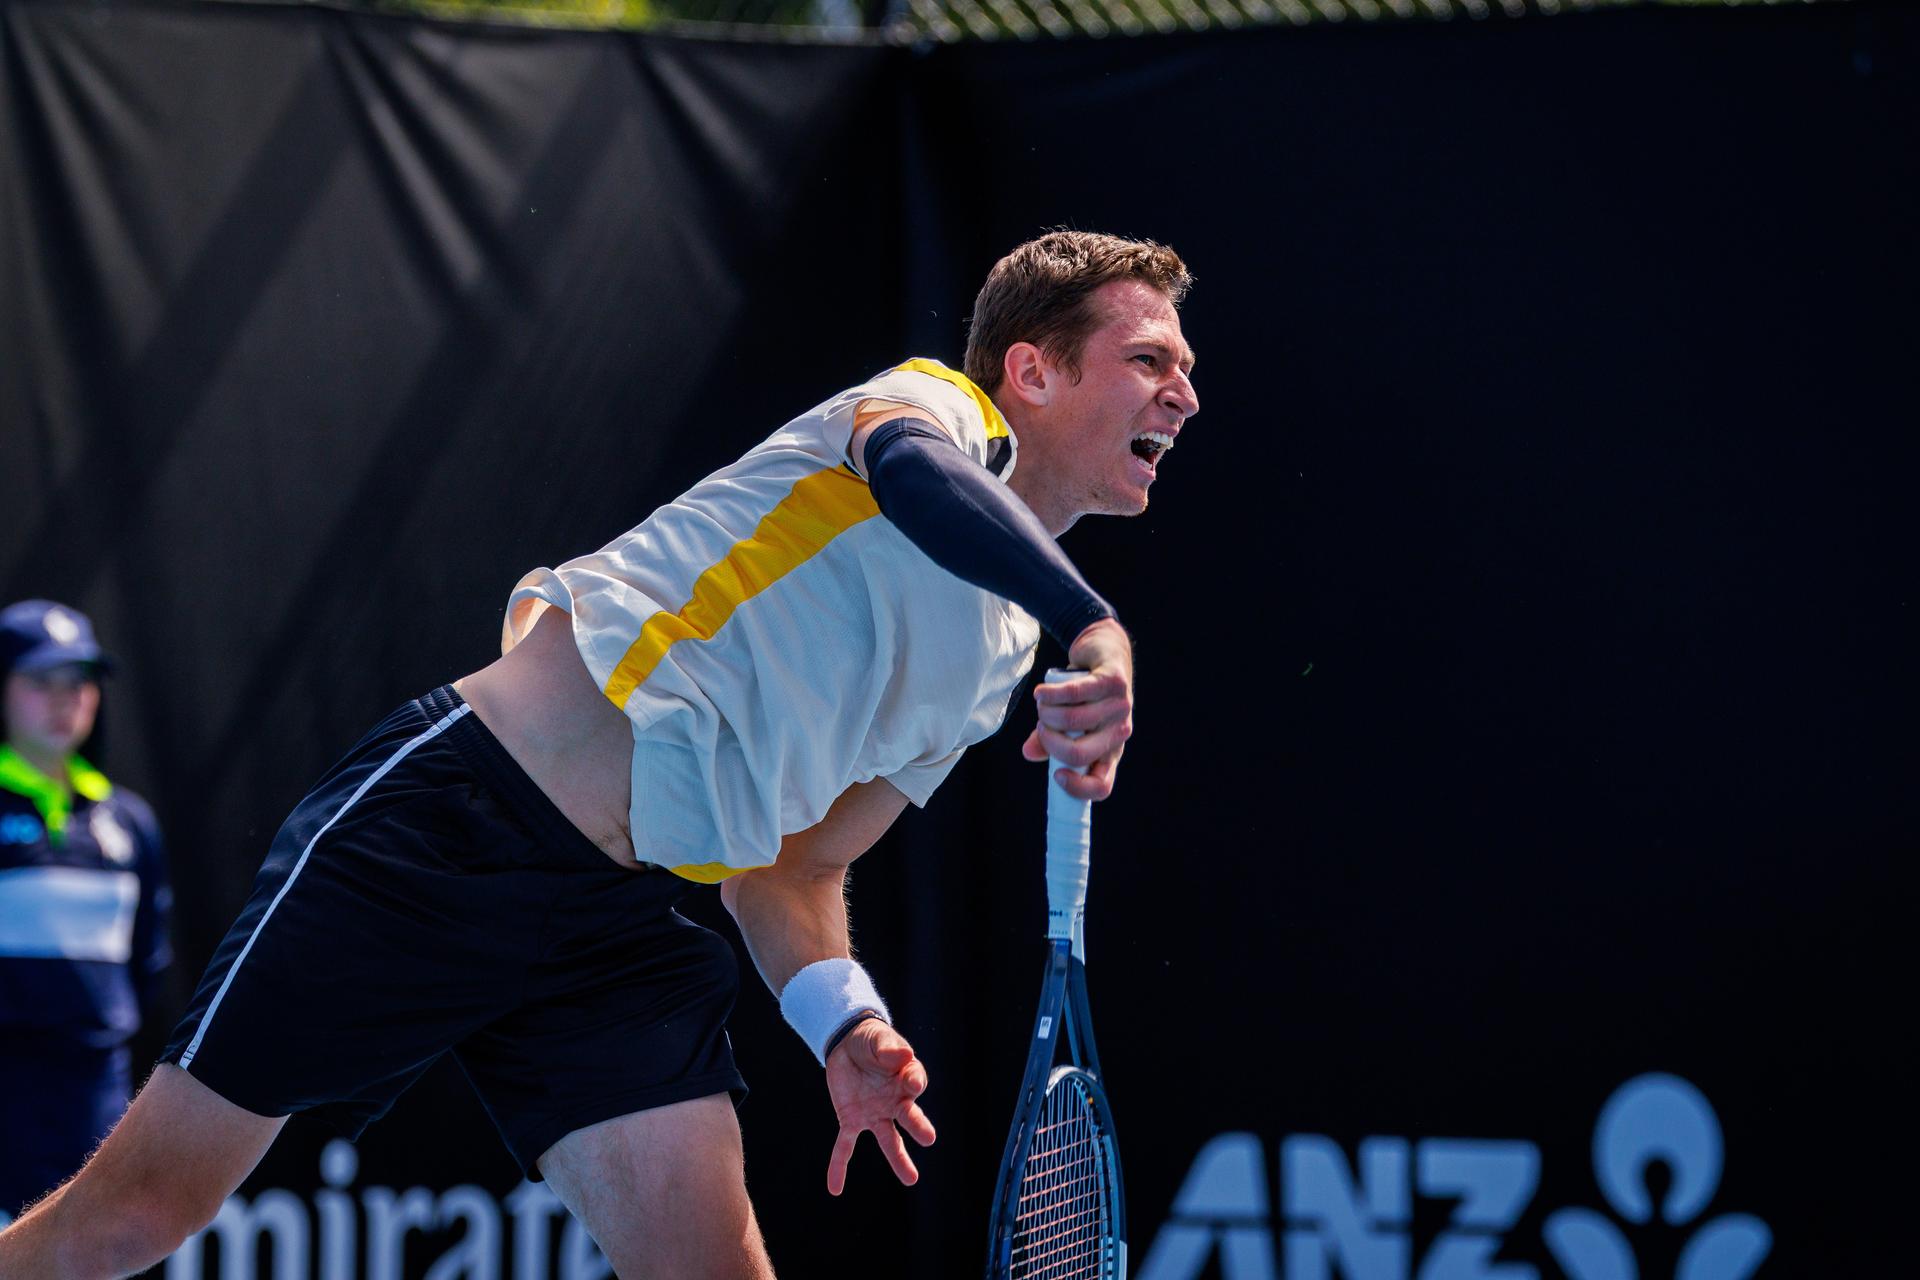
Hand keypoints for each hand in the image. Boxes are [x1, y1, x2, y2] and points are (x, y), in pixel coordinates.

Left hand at [824, 1019, 936, 1195]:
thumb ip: (889, 1048)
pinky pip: (845, 1145)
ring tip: (912, 1179)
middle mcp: (895, 1101)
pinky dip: (838, 1165)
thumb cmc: (872, 1041)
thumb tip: (904, 1055)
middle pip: (909, 1116)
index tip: (912, 1082)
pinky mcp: (851, 1119)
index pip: (915, 1081)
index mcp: (905, 1077)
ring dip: (898, 1159)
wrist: (848, 1045)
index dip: (913, 1081)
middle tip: (929, 1137)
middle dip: (918, 1126)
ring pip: (889, 1140)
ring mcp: (874, 1113)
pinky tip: (835, 1188)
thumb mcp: (878, 1039)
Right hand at [1021, 617, 1132, 799]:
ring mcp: (1120, 707)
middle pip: (1080, 754)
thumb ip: (1047, 741)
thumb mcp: (1066, 723)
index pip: (1102, 786)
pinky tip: (1041, 693)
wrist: (1104, 653)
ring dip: (1046, 712)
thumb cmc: (1083, 697)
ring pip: (1073, 721)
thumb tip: (1028, 753)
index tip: (1056, 775)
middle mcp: (1119, 734)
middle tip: (1042, 727)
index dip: (1078, 788)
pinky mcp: (1113, 681)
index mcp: (1110, 753)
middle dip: (1050, 741)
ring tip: (1042, 703)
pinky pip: (1075, 693)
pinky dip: (1050, 694)